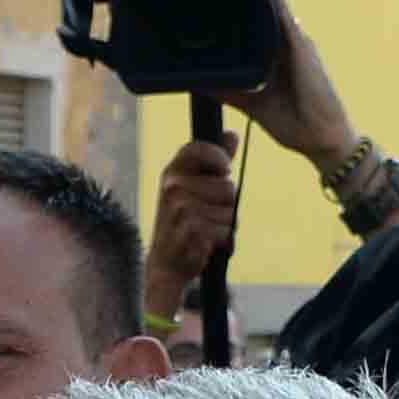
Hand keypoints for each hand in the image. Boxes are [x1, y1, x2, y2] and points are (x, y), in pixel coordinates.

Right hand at [146, 135, 238, 323]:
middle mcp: (173, 188)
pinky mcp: (191, 231)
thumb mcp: (193, 188)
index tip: (225, 170)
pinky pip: (227, 231)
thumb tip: (232, 134)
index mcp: (172, 173)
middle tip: (205, 217)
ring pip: (230, 212)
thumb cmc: (183, 223)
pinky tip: (204, 245)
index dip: (219, 157)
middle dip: (226, 205)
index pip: (199, 149)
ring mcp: (181, 210)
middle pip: (228, 187)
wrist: (165, 264)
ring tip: (204, 231)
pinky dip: (222, 241)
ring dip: (225, 225)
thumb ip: (214, 161)